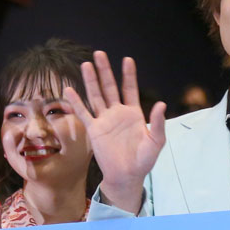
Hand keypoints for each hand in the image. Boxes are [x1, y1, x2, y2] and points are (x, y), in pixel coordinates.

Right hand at [62, 51, 165, 212]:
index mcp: (133, 113)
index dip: (129, 75)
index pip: (130, 89)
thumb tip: (161, 104)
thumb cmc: (144, 160)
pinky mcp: (94, 130)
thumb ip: (158, 122)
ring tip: (86, 64)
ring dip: (91, 81)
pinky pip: (84, 113)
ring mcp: (104, 120)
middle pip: (110, 87)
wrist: (127, 175)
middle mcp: (117, 113)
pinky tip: (69, 90)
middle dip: (105, 71)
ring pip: (96, 96)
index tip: (127, 59)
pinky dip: (76, 102)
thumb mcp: (156, 141)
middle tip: (99, 54)